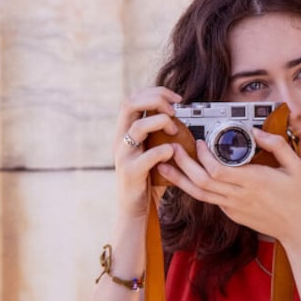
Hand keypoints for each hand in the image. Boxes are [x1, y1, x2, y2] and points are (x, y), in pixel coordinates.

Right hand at [114, 86, 183, 218]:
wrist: (135, 209)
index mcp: (125, 131)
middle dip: (155, 99)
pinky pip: (148, 155)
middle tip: (175, 110)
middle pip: (129, 104)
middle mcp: (120, 139)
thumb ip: (159, 135)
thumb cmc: (148, 179)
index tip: (176, 98)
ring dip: (161, 122)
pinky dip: (164, 150)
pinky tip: (173, 153)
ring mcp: (123, 155)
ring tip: (174, 131)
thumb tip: (180, 117)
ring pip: (137, 126)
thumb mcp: (151, 151)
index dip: (155, 92)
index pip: (133, 98)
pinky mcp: (131, 172)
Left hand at [156, 128, 300, 242]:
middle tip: (173, 148)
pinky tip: (187, 177)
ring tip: (164, 165)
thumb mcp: (296, 167)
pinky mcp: (232, 214)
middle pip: (201, 182)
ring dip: (180, 179)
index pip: (217, 171)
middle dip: (183, 164)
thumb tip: (257, 131)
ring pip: (199, 194)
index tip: (200, 141)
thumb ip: (277, 145)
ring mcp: (234, 208)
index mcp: (254, 182)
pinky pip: (210, 199)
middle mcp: (240, 196)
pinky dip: (195, 188)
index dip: (203, 156)